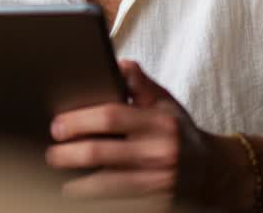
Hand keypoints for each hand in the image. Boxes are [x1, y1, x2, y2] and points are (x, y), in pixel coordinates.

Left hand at [45, 60, 210, 207]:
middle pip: (100, 152)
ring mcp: (159, 182)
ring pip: (106, 185)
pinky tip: (83, 196)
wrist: (212, 171)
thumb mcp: (166, 103)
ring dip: (78, 185)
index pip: (111, 116)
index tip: (57, 126)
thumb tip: (118, 64)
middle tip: (51, 154)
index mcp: (159, 122)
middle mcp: (159, 152)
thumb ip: (142, 84)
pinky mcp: (157, 203)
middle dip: (69, 154)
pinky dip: (97, 200)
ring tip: (62, 181)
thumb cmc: (180, 132)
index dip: (79, 121)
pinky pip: (119, 202)